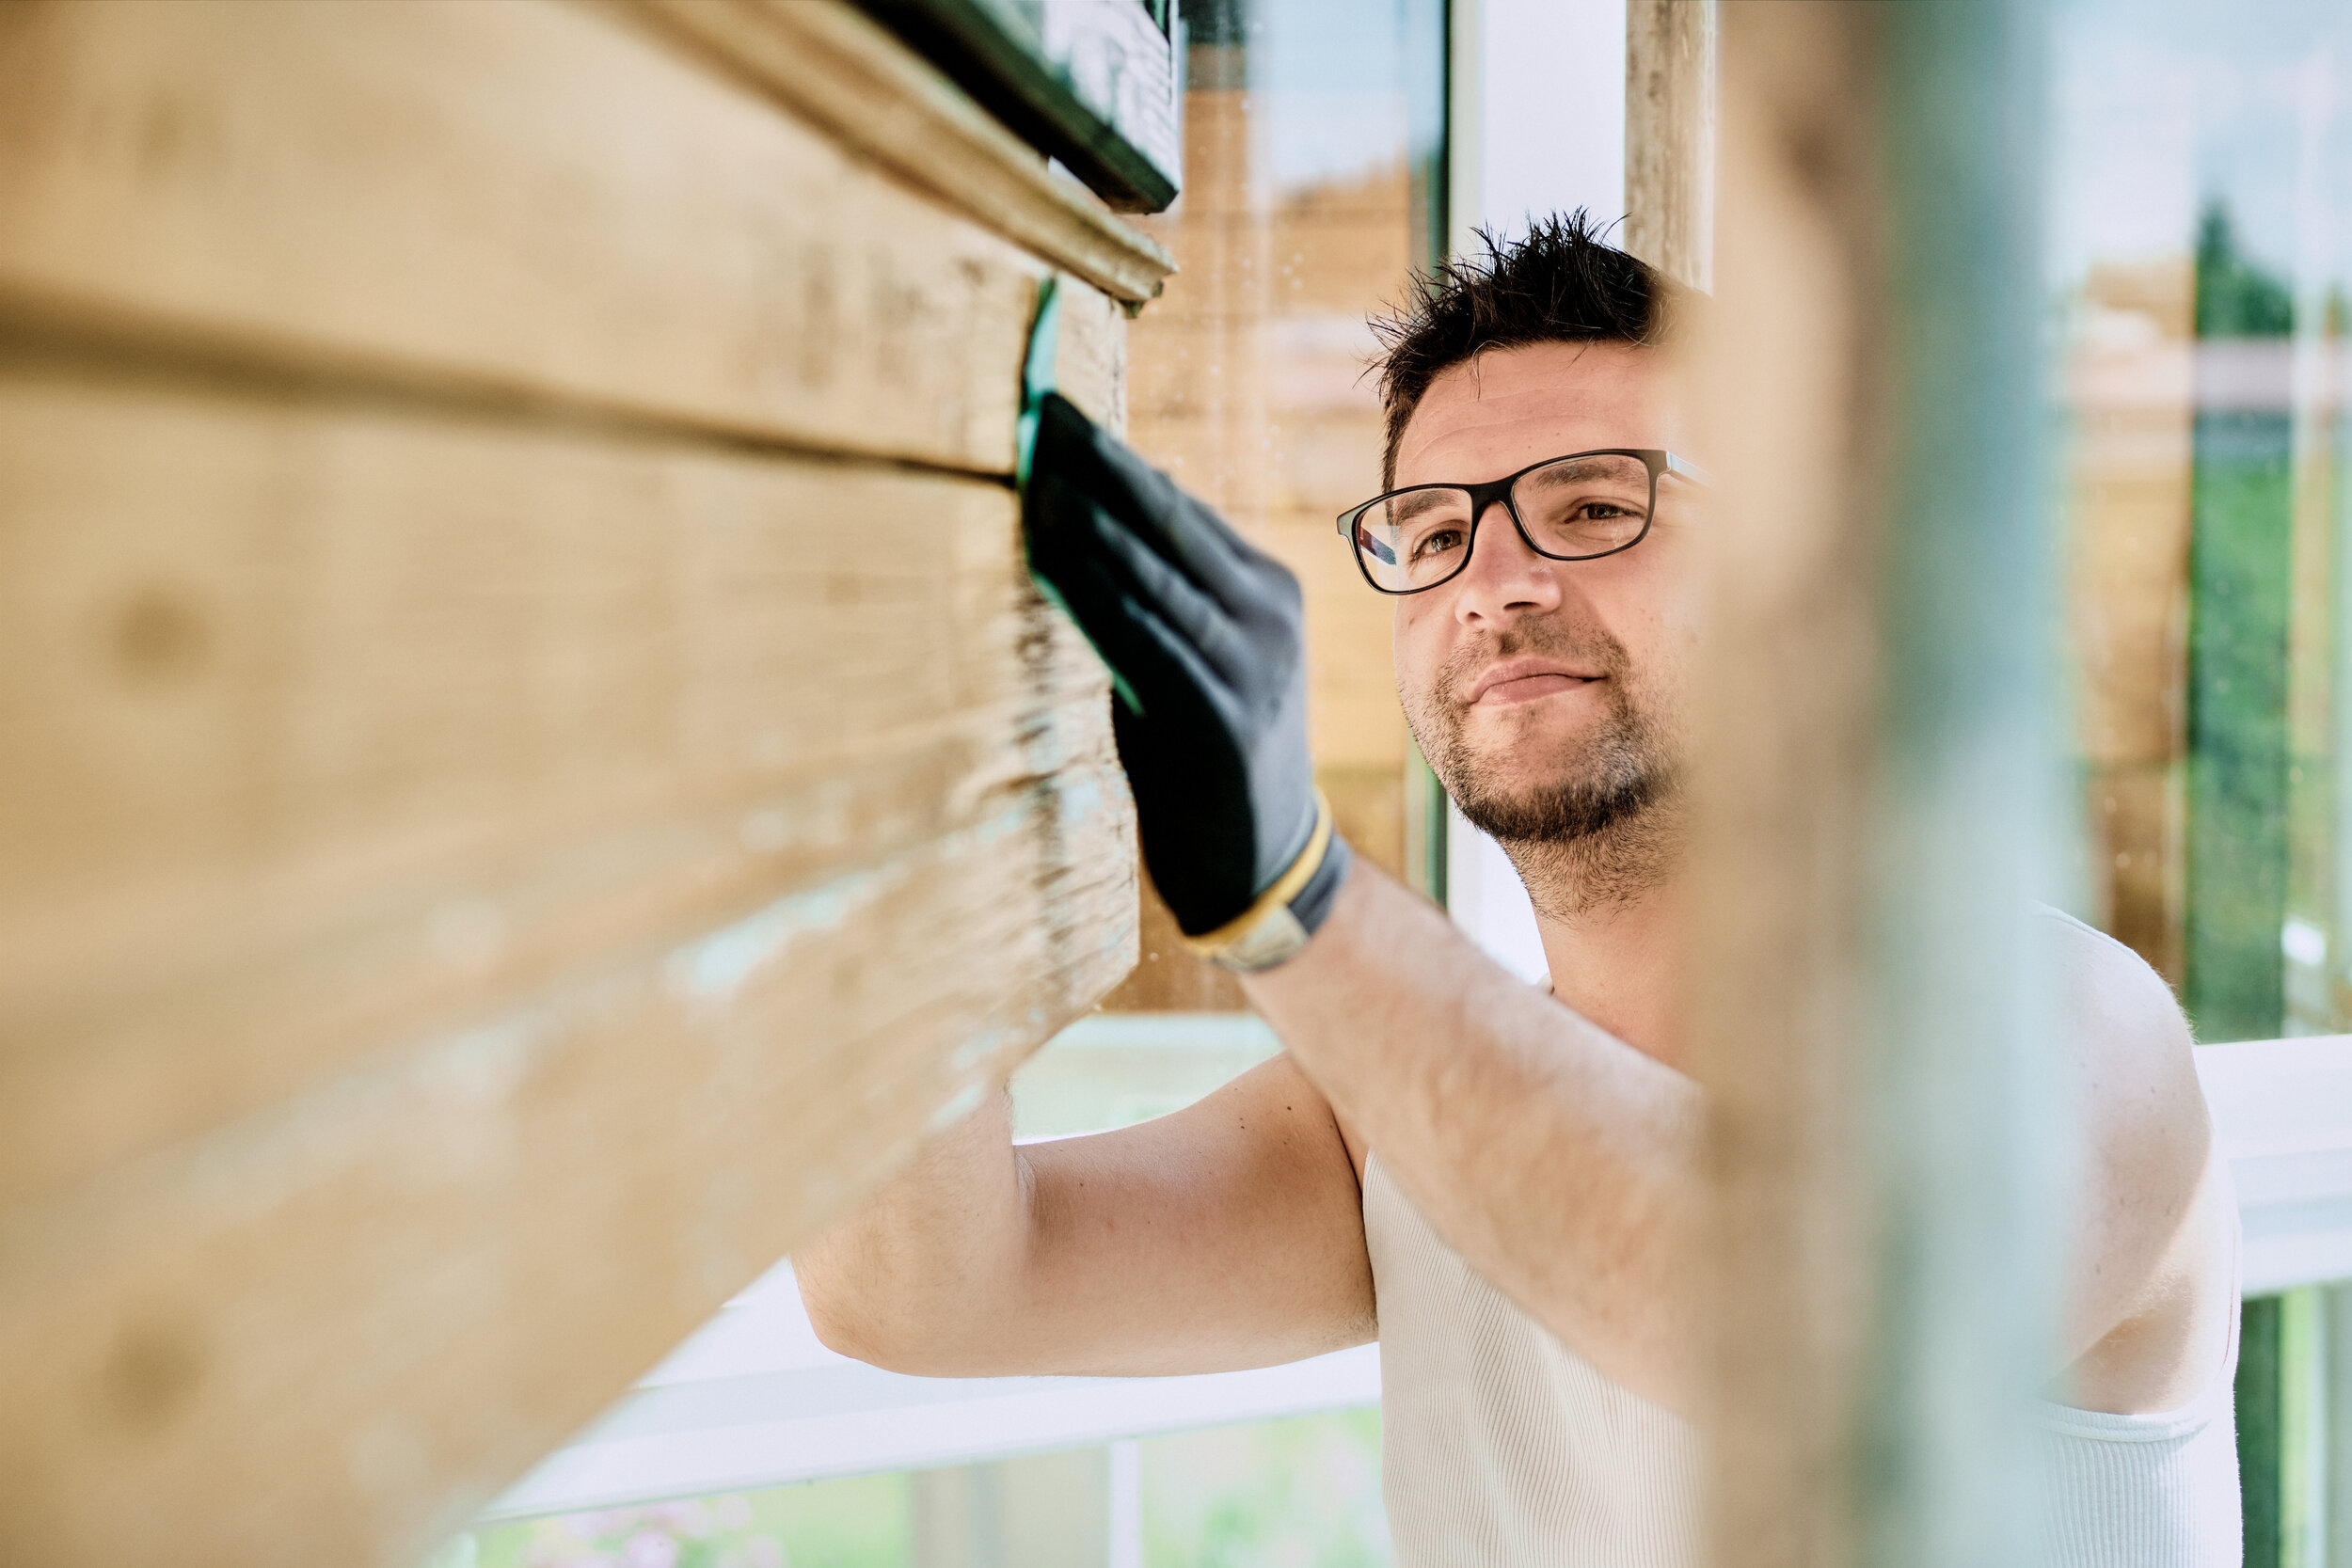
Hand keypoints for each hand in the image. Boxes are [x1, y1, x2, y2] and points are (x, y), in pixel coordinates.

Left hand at [1022, 393, 1349, 967]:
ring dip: (1087, 519)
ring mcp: (1248, 666)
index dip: (1112, 455)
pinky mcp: (1218, 718)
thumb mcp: (1197, 655)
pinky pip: (1143, 640)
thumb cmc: (1203, 752)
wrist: (1260, 862)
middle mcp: (1266, 616)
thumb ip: (1161, 591)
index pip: (1177, 505)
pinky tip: (1047, 557)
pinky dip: (1092, 593)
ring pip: (1153, 573)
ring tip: (1033, 471)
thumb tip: (1096, 510)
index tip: (1052, 407)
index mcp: (1265, 589)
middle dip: (1097, 463)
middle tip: (1037, 410)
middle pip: (1167, 521)